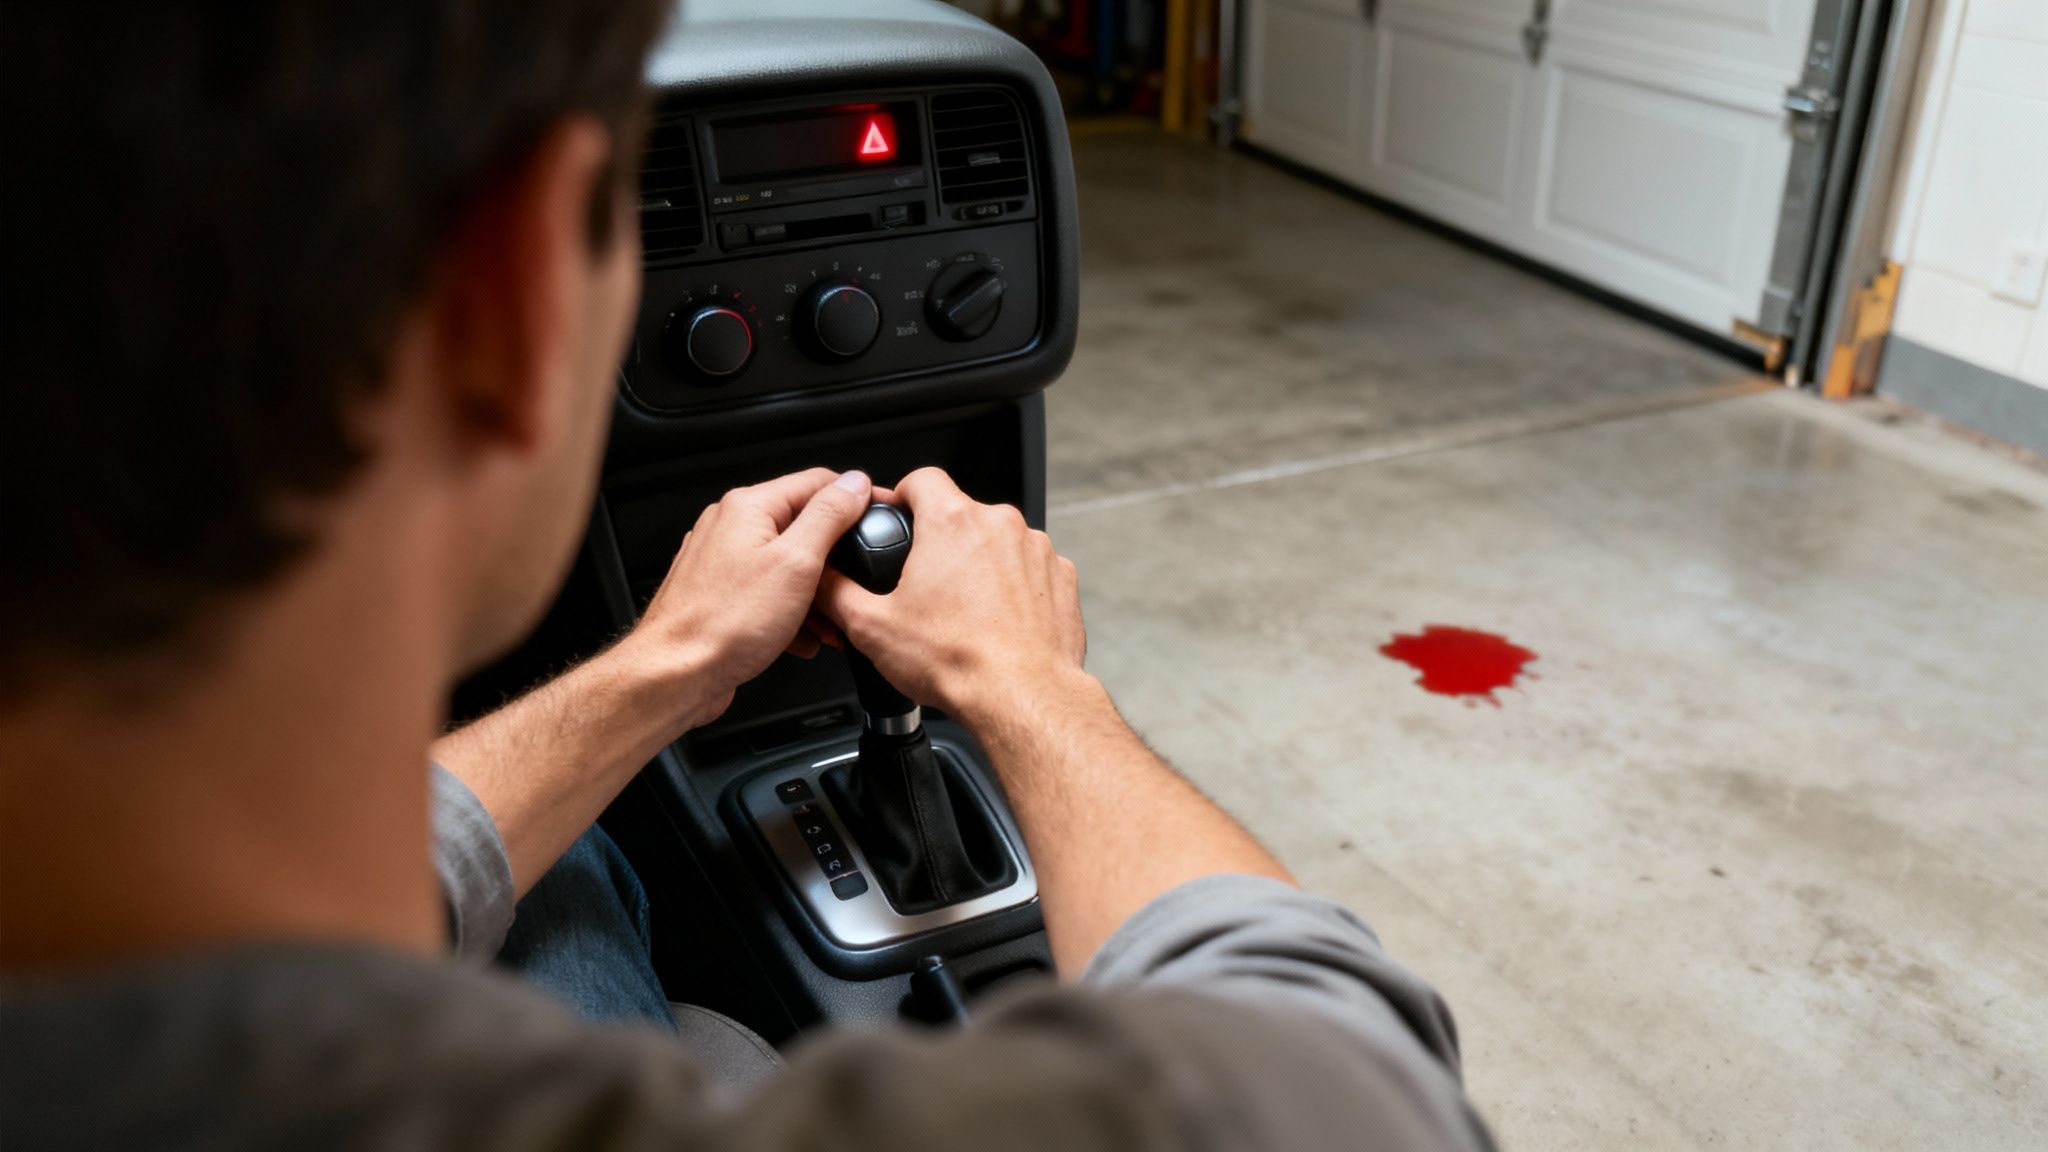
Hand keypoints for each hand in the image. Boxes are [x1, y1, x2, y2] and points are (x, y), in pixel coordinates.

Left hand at [632, 468, 873, 723]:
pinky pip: (768, 593)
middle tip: (852, 584)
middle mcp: (730, 527)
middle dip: (834, 560)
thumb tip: (853, 483)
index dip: (855, 497)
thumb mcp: (796, 562)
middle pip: (802, 526)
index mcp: (748, 507)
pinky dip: (790, 612)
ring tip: (828, 622)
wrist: (676, 674)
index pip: (816, 482)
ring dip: (815, 593)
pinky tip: (801, 637)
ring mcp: (722, 561)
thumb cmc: (723, 624)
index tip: (880, 513)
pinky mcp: (721, 594)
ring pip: (787, 565)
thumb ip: (829, 516)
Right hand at [814, 468, 1086, 729]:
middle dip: (942, 541)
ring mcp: (1038, 550)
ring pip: (998, 542)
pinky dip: (1015, 588)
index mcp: (953, 523)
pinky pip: (1030, 569)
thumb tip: (820, 579)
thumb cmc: (957, 662)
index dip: (904, 495)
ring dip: (981, 564)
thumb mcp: (871, 627)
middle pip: (962, 514)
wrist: (1022, 697)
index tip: (899, 516)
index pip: (923, 478)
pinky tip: (998, 621)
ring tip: (965, 610)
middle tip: (926, 584)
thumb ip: (836, 591)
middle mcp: (1001, 526)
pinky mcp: (1062, 578)